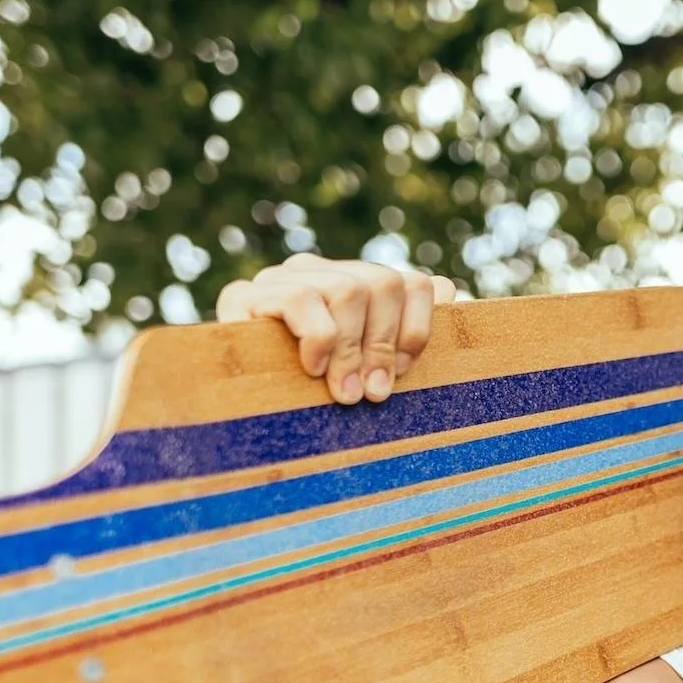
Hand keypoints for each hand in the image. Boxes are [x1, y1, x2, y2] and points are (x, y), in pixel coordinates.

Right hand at [214, 256, 455, 404]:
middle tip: (373, 395)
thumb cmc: (313, 396)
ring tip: (344, 393)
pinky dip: (317, 338)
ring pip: (347, 291)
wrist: (232, 411)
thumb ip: (405, 333)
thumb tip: (450, 290)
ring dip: (352, 349)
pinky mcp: (245, 295)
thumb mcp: (367, 370)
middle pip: (382, 284)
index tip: (405, 374)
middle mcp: (322, 271)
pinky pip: (300, 300)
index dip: (417, 329)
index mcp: (356, 284)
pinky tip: (312, 368)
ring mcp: (284, 279)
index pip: (412, 284)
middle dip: (384, 345)